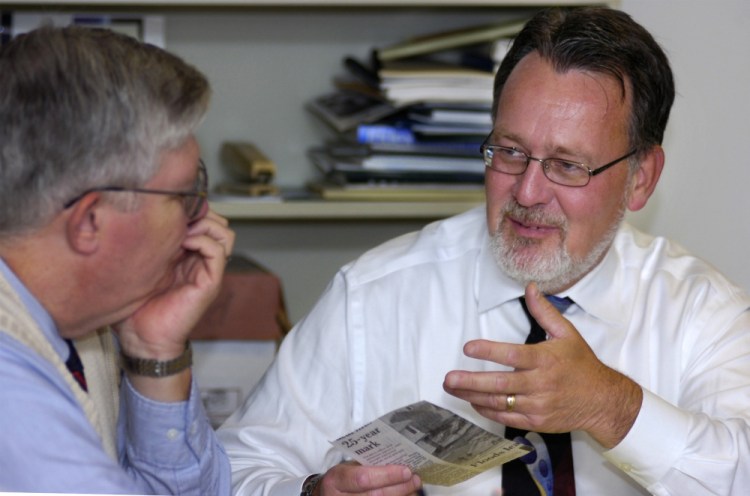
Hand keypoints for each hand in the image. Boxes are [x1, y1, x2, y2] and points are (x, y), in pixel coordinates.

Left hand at [116, 208, 234, 359]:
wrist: (141, 339)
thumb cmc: (134, 307)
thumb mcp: (135, 266)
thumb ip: (140, 243)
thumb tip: (128, 216)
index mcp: (186, 254)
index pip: (204, 219)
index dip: (192, 208)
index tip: (168, 208)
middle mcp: (200, 260)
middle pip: (219, 222)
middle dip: (201, 212)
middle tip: (176, 217)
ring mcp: (207, 271)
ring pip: (224, 233)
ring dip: (205, 225)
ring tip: (182, 230)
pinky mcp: (210, 283)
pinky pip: (217, 251)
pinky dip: (202, 241)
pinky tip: (182, 244)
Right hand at [315, 461, 421, 495]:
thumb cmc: (341, 480)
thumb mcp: (348, 468)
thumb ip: (369, 466)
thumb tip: (399, 463)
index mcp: (336, 480)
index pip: (363, 478)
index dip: (387, 475)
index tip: (406, 470)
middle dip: (399, 488)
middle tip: (415, 480)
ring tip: (414, 489)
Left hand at [443, 283, 641, 447]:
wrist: (602, 401)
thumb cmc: (582, 365)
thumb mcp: (567, 333)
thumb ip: (544, 311)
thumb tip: (530, 288)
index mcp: (545, 360)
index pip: (512, 355)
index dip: (488, 351)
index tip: (468, 347)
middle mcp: (540, 384)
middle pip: (500, 384)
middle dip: (471, 381)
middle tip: (449, 378)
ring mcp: (537, 405)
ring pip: (499, 402)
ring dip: (473, 396)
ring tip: (452, 389)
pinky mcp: (536, 421)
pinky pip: (506, 417)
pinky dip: (487, 410)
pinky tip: (473, 402)